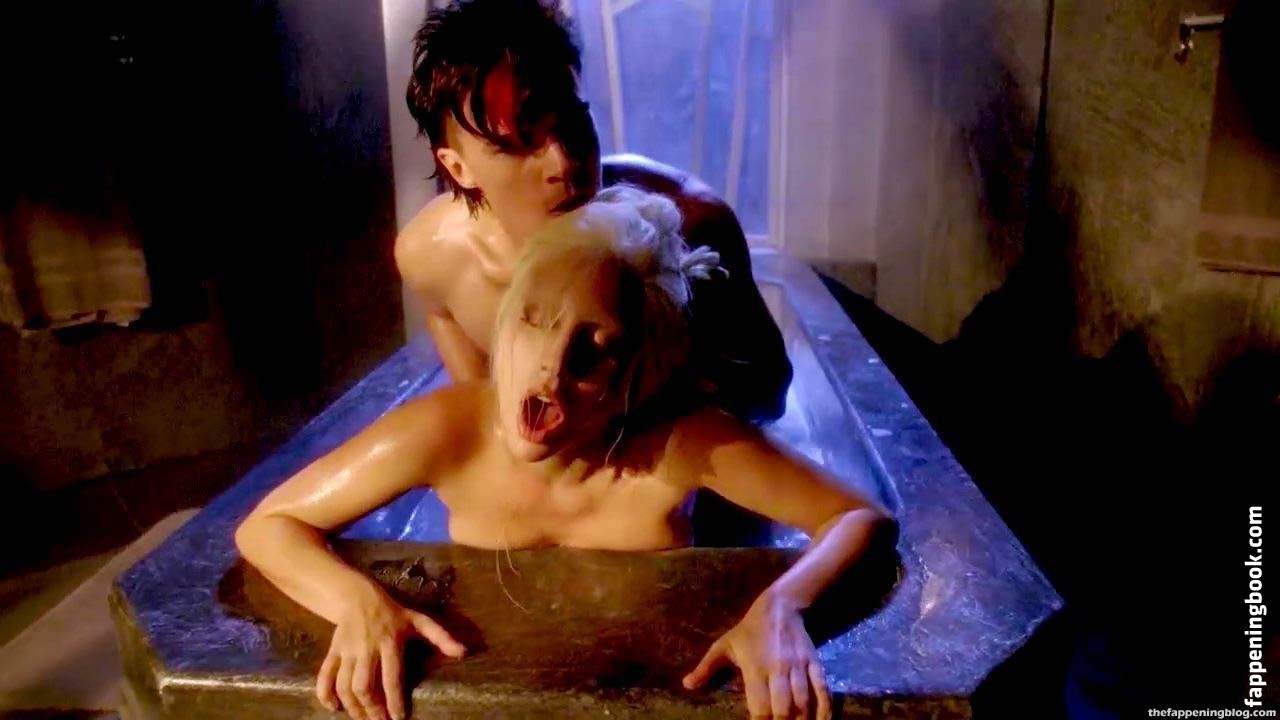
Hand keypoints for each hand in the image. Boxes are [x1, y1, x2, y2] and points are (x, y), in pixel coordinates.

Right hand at [317, 591, 464, 719]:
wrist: (358, 596)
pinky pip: (324, 676)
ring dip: (352, 707)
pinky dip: (325, 694)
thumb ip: (440, 637)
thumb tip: (463, 652)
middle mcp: (366, 648)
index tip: (398, 718)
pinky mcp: (332, 652)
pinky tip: (334, 707)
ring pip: (344, 685)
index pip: (391, 676)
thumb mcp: (419, 621)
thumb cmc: (393, 612)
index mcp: (390, 642)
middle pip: (363, 685)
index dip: (394, 700)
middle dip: (371, 709)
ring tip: (363, 719)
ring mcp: (346, 651)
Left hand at [683, 595, 830, 718]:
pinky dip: (824, 709)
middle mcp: (778, 669)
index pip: (759, 706)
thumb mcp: (724, 646)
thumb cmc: (748, 630)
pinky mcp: (814, 663)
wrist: (779, 607)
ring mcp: (798, 667)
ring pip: (803, 702)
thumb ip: (706, 668)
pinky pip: (823, 690)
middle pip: (782, 708)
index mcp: (754, 668)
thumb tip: (687, 685)